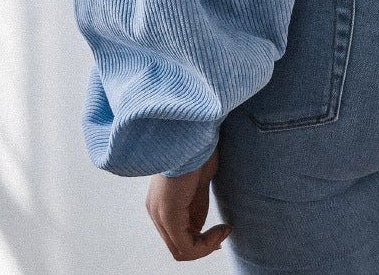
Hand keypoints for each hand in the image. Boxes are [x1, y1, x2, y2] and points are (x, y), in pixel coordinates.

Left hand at [146, 146, 231, 260]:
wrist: (193, 129)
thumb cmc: (198, 148)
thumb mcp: (199, 183)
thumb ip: (196, 205)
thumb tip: (198, 227)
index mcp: (161, 202)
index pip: (177, 237)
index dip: (201, 242)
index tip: (222, 231)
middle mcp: (155, 211)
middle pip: (178, 248)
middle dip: (204, 246)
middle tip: (224, 235)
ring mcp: (159, 213)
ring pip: (181, 250)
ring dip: (207, 246)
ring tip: (224, 230)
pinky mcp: (168, 213)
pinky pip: (185, 245)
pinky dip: (206, 243)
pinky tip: (222, 228)